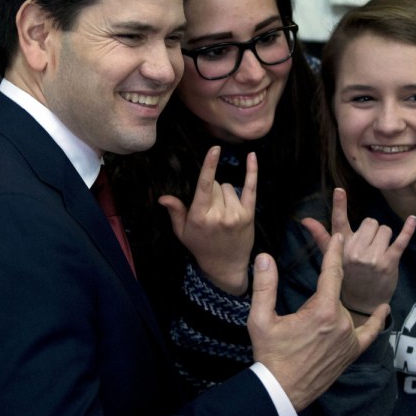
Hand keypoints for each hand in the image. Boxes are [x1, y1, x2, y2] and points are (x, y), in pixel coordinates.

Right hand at [159, 146, 256, 294]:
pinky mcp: (248, 215)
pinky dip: (251, 172)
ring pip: (228, 187)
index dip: (209, 165)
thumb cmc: (200, 246)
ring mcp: (235, 215)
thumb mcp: (182, 232)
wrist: (225, 266)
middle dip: (210, 190)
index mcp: (200, 216)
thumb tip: (163, 197)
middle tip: (209, 209)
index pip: (205, 186)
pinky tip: (251, 156)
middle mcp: (219, 214)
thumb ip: (175, 212)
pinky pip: (251, 188)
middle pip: (215, 184)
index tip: (214, 149)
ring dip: (224, 193)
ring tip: (221, 211)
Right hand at [248, 233, 388, 411]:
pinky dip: (376, 320)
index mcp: (322, 310)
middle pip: (334, 294)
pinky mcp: (352, 352)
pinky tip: (382, 308)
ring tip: (308, 331)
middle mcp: (342, 322)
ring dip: (330, 310)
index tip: (339, 237)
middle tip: (298, 320)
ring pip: (343, 311)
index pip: (331, 272)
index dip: (334, 252)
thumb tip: (264, 257)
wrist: (282, 390)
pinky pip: (370, 333)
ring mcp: (350, 338)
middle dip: (319, 296)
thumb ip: (265, 285)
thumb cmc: (270, 354)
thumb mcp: (260, 319)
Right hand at [302, 188, 415, 319]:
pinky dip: (408, 229)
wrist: (363, 303)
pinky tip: (413, 219)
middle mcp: (355, 251)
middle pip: (370, 222)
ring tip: (378, 252)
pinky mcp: (390, 263)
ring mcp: (373, 257)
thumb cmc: (347, 276)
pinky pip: (401, 241)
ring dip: (384, 237)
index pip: (338, 221)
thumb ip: (321, 236)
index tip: (339, 190)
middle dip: (372, 230)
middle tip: (368, 246)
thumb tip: (305, 220)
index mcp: (341, 247)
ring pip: (384, 229)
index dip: (339, 204)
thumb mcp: (332, 257)